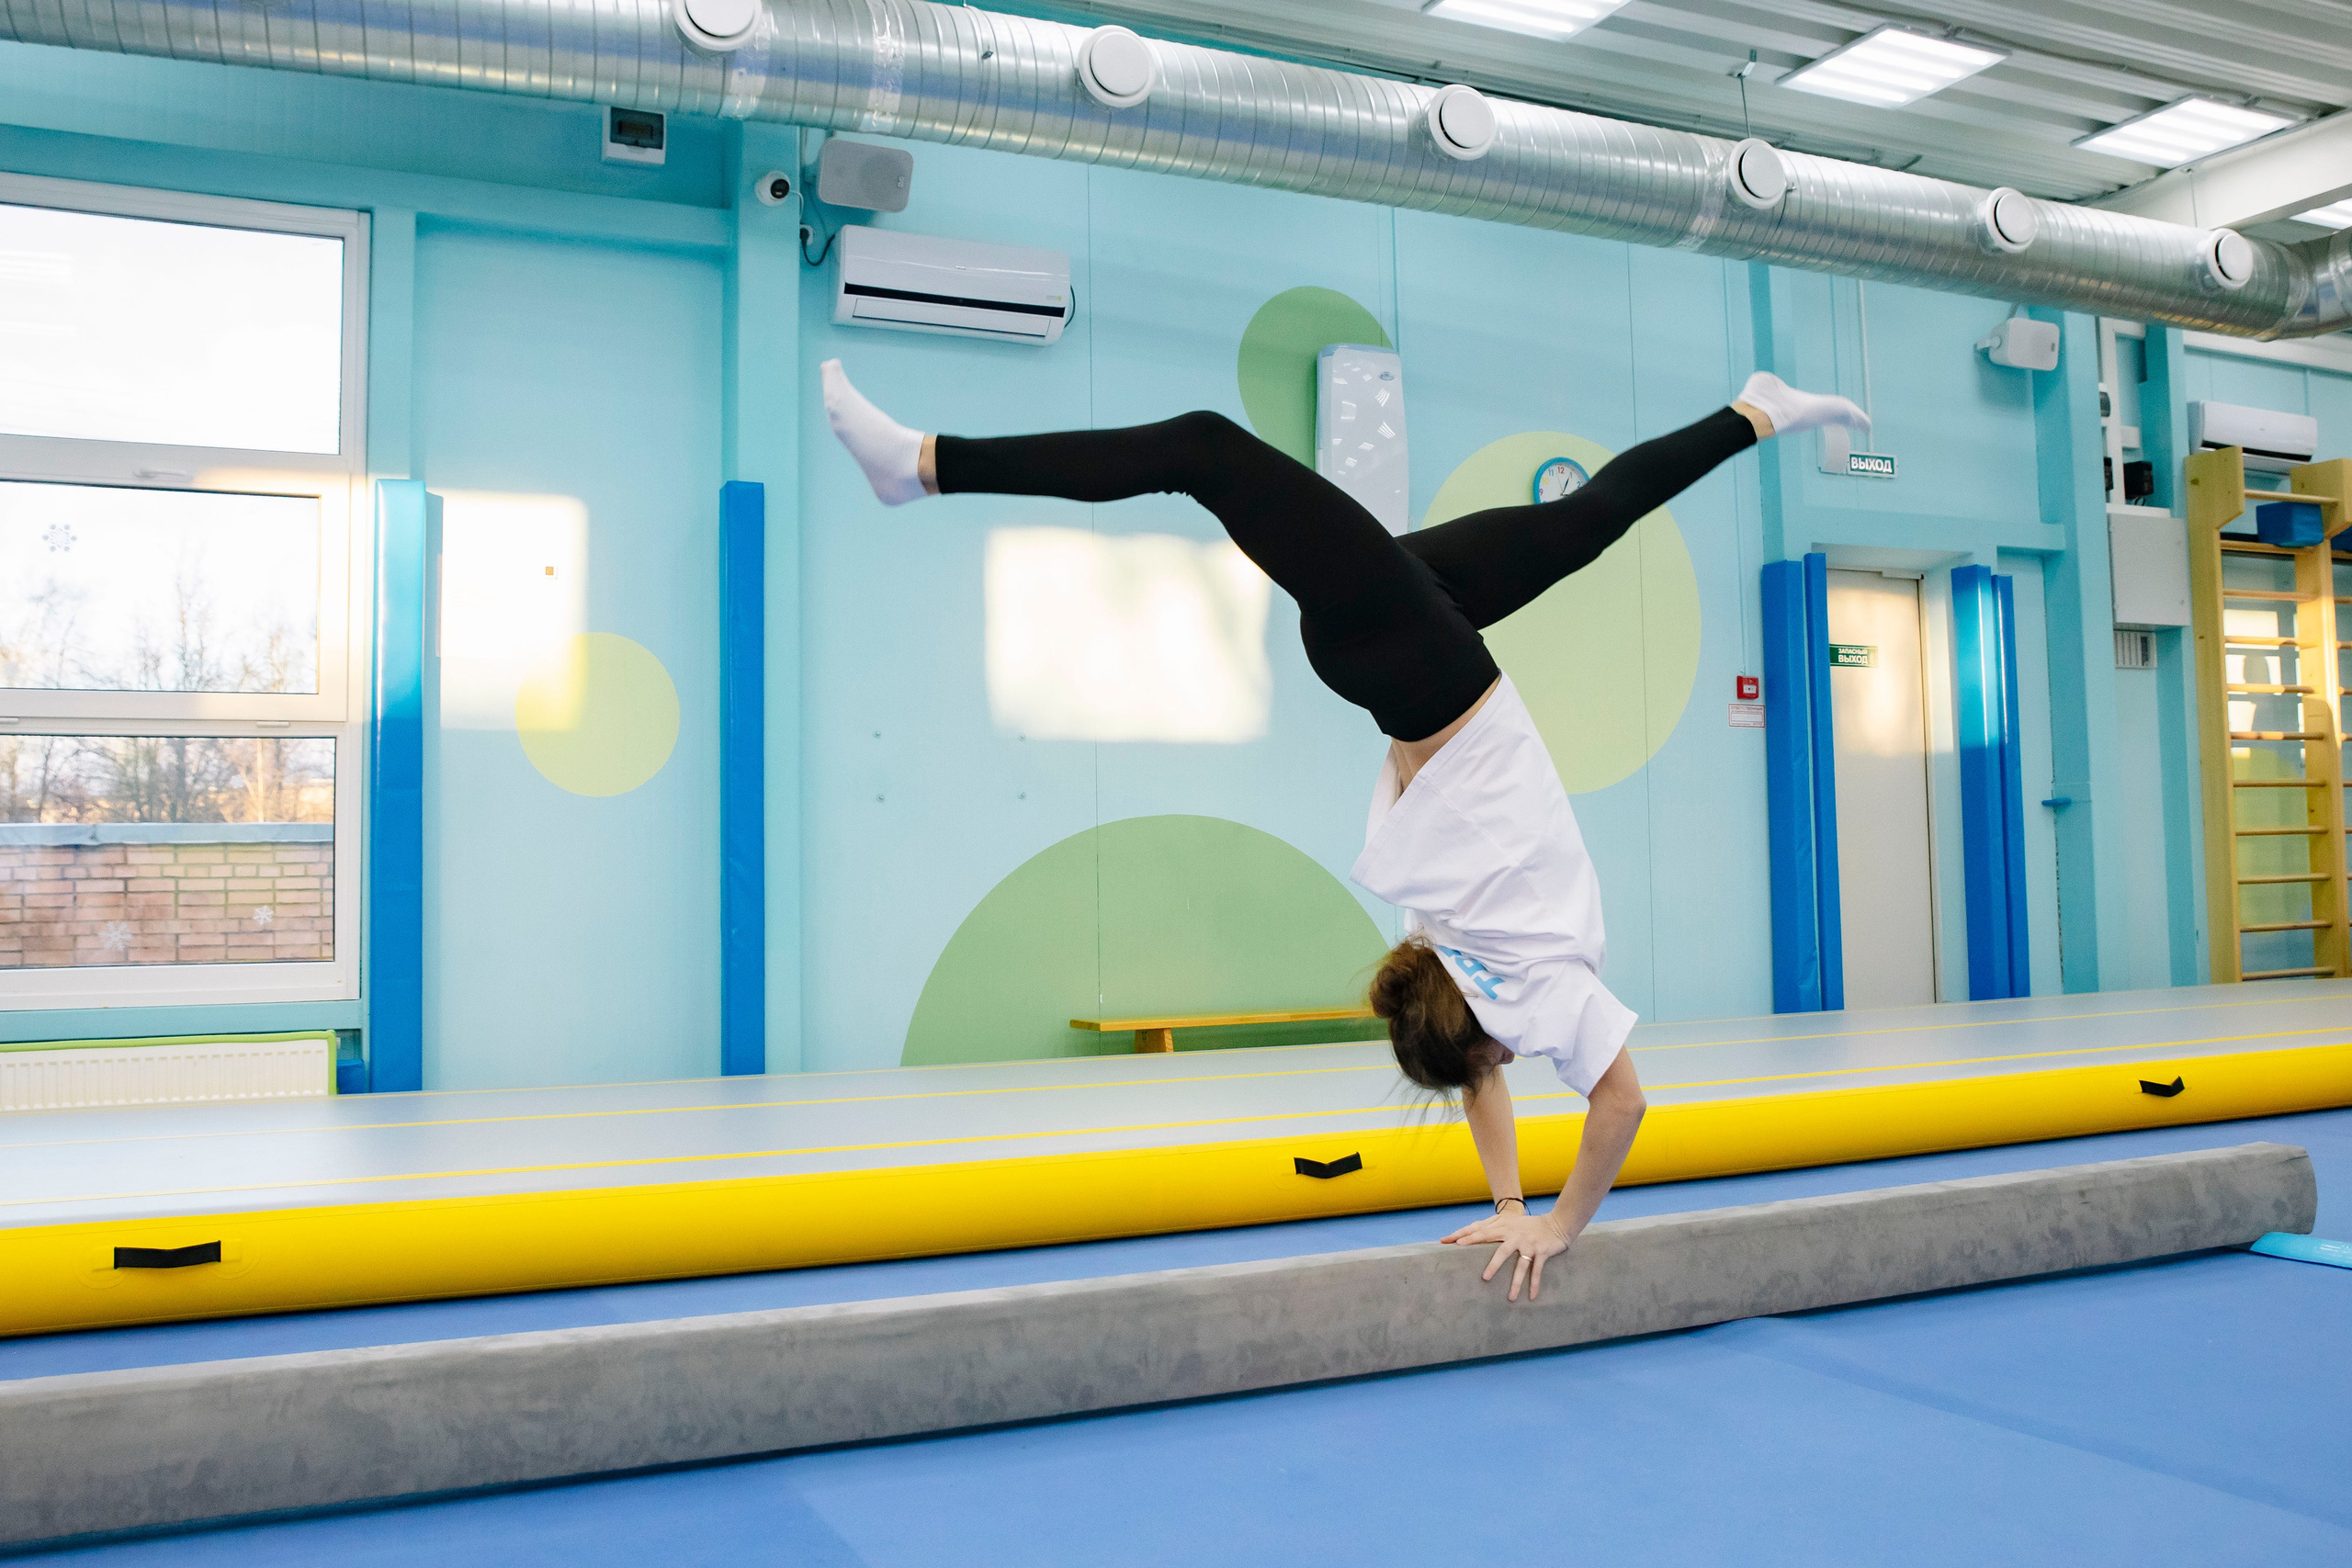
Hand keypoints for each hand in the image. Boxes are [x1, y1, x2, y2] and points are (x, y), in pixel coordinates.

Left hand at [1441, 1209, 1570, 1300]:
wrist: (1556, 1224)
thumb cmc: (1528, 1225)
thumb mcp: (1509, 1222)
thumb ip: (1491, 1228)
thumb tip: (1467, 1234)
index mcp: (1503, 1227)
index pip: (1480, 1231)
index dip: (1463, 1236)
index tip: (1447, 1242)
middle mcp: (1514, 1235)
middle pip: (1500, 1250)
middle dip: (1492, 1264)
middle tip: (1483, 1277)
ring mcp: (1528, 1244)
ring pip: (1520, 1265)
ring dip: (1516, 1281)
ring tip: (1510, 1297)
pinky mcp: (1541, 1252)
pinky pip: (1537, 1270)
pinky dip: (1534, 1284)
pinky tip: (1531, 1297)